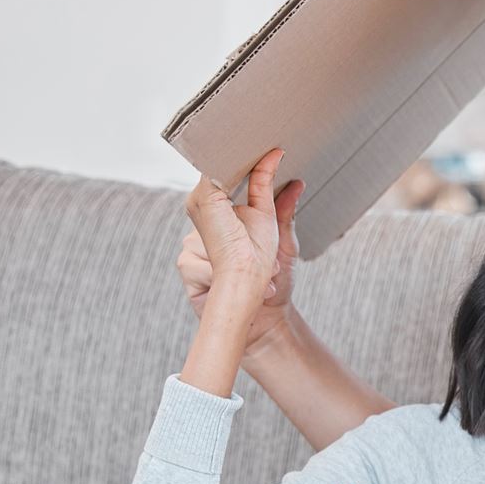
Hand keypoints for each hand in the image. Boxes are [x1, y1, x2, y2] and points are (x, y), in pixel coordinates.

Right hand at [181, 147, 303, 350]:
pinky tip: (234, 285)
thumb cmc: (273, 280)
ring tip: (262, 275)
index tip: (241, 162)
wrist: (268, 320)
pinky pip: (197, 262)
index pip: (218, 184)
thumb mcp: (284, 243)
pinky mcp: (187, 267)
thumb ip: (285, 211)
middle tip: (261, 253)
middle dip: (237, 227)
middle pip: (203, 203)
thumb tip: (297, 182)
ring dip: (235, 262)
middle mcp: (205, 226)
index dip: (226, 174)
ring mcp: (192, 246)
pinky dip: (220, 276)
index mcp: (226, 214)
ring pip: (202, 238)